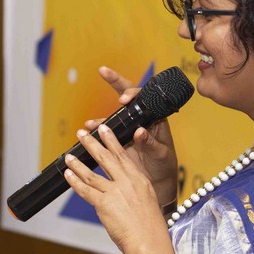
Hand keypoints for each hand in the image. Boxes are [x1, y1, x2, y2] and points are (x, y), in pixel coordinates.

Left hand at [63, 125, 171, 253]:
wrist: (149, 240)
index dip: (111, 140)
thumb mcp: (146, 198)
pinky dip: (75, 181)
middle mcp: (127, 182)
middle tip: (81, 134)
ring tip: (68, 155)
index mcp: (139, 179)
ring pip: (92, 173)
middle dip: (91, 144)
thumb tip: (120, 182)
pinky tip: (68, 175)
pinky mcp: (104, 204)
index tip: (104, 128)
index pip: (123, 154)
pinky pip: (85, 190)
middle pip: (106, 158)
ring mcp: (115, 192)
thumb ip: (133, 187)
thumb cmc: (149, 225)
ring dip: (78, 163)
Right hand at [85, 66, 178, 206]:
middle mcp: (141, 119)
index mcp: (155, 118)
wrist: (157, 182)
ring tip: (90, 124)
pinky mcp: (119, 140)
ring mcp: (129, 128)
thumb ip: (151, 143)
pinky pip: (106, 132)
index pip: (144, 98)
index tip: (123, 99)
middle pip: (127, 96)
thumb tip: (140, 131)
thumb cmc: (164, 165)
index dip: (133, 94)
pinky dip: (96, 131)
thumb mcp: (161, 154)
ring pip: (113, 116)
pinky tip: (88, 132)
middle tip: (104, 71)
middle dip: (115, 81)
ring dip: (100, 118)